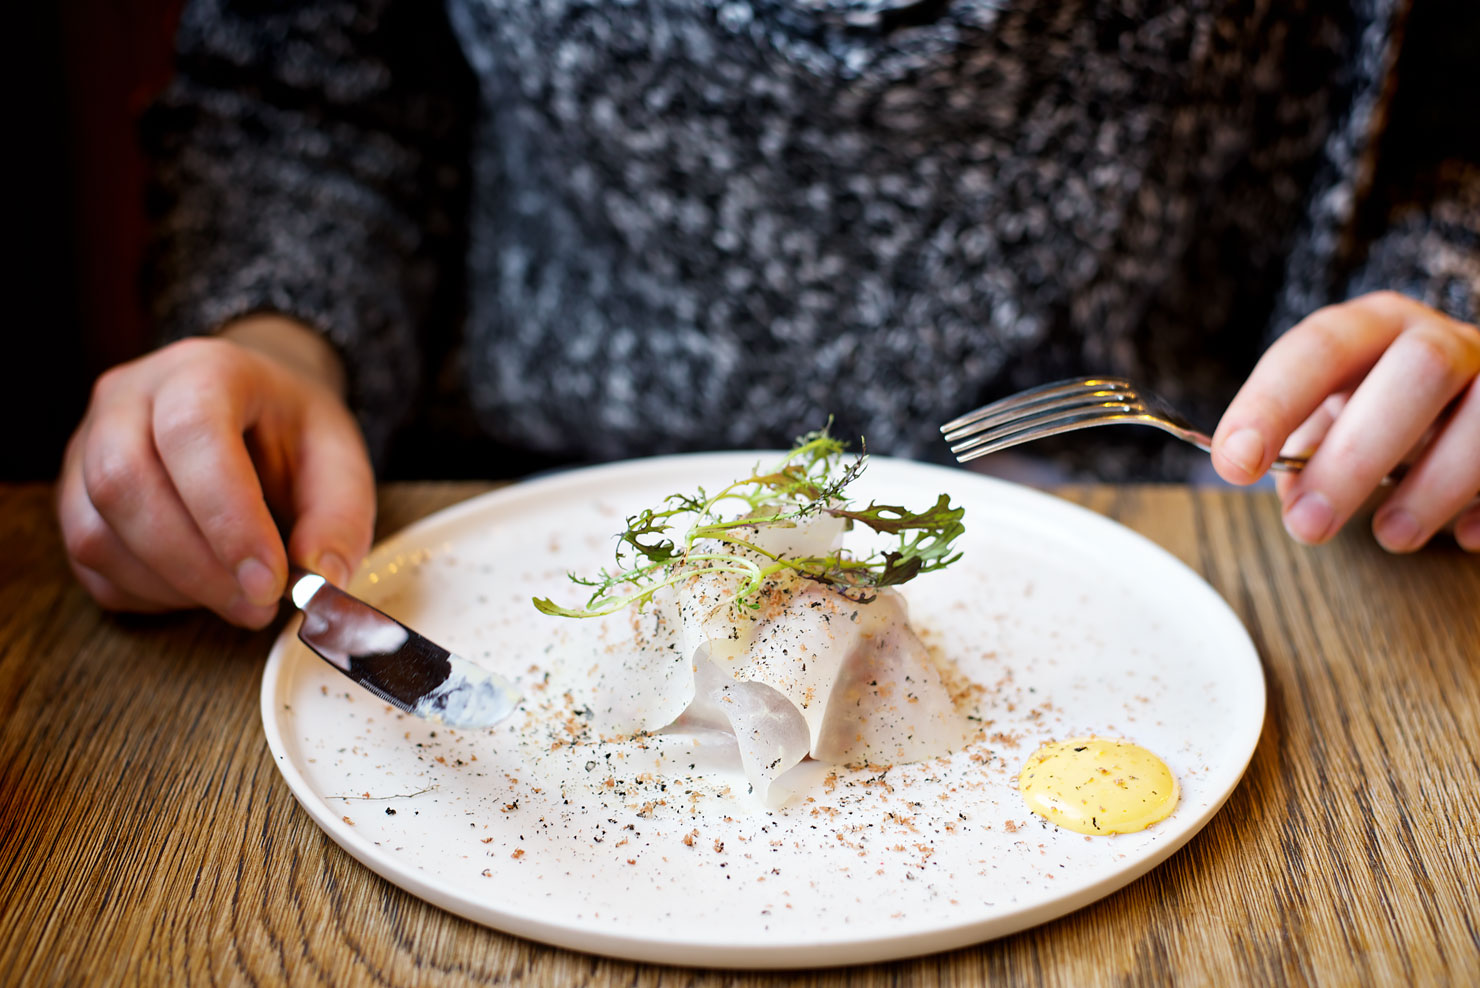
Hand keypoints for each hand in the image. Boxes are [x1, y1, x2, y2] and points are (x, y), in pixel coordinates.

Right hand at [57, 316, 375, 625]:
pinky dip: (147, 595)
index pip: (190, 433)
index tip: (271, 580)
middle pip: (123, 483)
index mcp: (203, 368)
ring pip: (95, 531)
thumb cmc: (293, 432)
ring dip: (172, 586)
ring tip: (240, 601)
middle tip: (259, 605)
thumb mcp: (341, 460)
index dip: (227, 517)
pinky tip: (202, 591)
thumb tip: (320, 578)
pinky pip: (90, 564)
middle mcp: (128, 398)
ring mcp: (87, 447)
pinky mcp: (74, 498)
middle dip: (195, 564)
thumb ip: (340, 518)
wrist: (254, 409)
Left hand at [1211, 291, 1479, 551]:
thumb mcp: (1338, 411)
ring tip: (1389, 536)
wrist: (1472, 396)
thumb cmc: (1386, 407)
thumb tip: (1288, 492)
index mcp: (1374, 327)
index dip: (1273, 403)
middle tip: (1308, 525)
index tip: (1235, 464)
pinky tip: (1462, 536)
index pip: (1319, 348)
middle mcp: (1444, 340)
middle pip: (1416, 371)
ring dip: (1431, 486)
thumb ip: (1306, 445)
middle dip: (1356, 455)